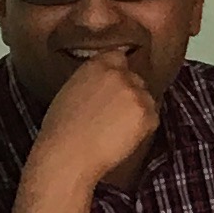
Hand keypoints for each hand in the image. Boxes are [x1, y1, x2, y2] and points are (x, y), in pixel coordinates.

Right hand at [30, 51, 162, 193]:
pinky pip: (152, 119)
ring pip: (146, 99)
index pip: (118, 56)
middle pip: (135, 79)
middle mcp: (119, 74)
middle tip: (115, 115)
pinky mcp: (147, 114)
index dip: (119, 73)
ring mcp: (135, 94)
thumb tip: (103, 85)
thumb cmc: (61, 130)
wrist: (68, 155)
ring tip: (117, 130)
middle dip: (129, 94)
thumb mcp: (70, 90)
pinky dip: (143, 129)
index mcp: (97, 65)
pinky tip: (123, 138)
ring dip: (138, 111)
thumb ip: (91, 80)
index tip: (115, 87)